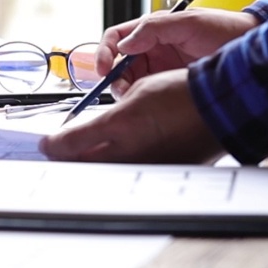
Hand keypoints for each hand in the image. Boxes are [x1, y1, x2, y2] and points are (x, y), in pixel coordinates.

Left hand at [40, 69, 223, 162]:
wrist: (222, 105)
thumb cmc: (181, 96)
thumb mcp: (133, 100)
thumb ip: (99, 125)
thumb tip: (68, 141)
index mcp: (121, 130)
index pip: (71, 147)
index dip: (53, 147)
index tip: (44, 146)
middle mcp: (131, 154)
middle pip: (85, 164)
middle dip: (68, 159)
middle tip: (57, 152)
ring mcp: (148, 166)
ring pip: (107, 170)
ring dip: (92, 163)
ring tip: (81, 155)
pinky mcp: (163, 171)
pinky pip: (130, 171)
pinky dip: (117, 166)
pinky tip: (114, 157)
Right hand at [96, 8, 259, 95]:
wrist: (254, 50)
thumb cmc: (227, 29)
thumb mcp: (189, 23)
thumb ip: (154, 29)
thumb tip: (125, 44)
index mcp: (153, 29)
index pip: (116, 38)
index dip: (104, 52)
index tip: (102, 68)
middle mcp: (153, 48)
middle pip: (118, 63)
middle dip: (113, 76)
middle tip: (121, 90)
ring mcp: (162, 67)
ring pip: (129, 80)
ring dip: (126, 89)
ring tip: (135, 97)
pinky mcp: (171, 84)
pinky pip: (147, 92)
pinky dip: (141, 98)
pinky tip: (149, 101)